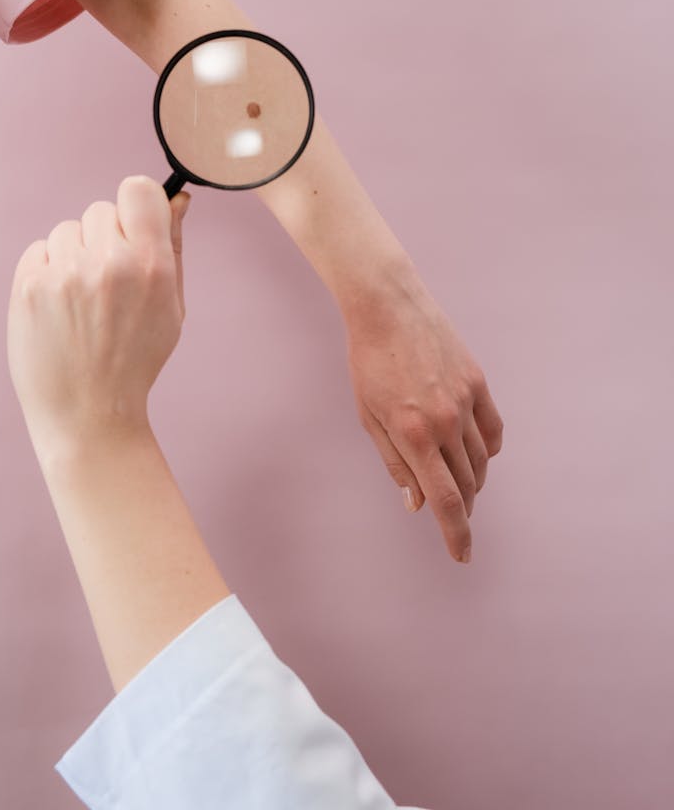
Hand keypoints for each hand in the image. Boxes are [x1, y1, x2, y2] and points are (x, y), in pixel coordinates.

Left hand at [7, 176, 189, 464]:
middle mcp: (107, 264)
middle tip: (107, 283)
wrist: (88, 414)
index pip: (138, 189)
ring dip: (74, 255)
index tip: (134, 226)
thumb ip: (172, 247)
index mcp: (150, 266)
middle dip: (106, 239)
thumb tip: (176, 197)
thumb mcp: (172, 307)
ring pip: (67, 230)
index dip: (137, 205)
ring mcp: (65, 275)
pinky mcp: (29, 287)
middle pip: (101, 210)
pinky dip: (47, 271)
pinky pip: (39, 250)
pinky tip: (58, 306)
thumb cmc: (135, 359)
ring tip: (81, 301)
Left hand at [344, 264, 502, 563]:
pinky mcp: (479, 382)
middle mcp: (446, 421)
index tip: (462, 555)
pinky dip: (488, 452)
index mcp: (413, 434)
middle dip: (461, 510)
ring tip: (461, 489)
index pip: (444, 500)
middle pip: (466, 484)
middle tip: (454, 520)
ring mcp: (466, 400)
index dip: (455, 533)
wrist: (389, 307)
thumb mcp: (369, 417)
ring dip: (474, 483)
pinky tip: (477, 457)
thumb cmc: (369, 363)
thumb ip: (395, 463)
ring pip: (482, 461)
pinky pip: (494, 431)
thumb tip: (417, 504)